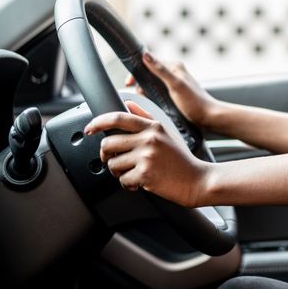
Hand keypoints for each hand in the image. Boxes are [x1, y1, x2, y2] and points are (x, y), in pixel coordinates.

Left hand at [85, 100, 213, 207]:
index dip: (98, 122)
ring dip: (118, 172)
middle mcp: (149, 139)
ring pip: (113, 164)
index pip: (118, 118)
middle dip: (106, 155)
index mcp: (153, 127)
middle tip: (113, 160)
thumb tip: (128, 103)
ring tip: (131, 172)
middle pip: (108, 143)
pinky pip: (122, 180)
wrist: (197, 180)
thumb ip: (146, 117)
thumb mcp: (167, 132)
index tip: (89, 128)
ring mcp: (147, 156)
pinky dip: (128, 184)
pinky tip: (139, 183)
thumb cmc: (181, 159)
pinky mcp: (145, 174)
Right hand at [126, 52, 219, 128]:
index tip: (128, 83)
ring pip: (152, 83)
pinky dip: (151, 96)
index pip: (149, 61)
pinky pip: (157, 91)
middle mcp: (174, 72)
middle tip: (138, 94)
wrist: (209, 118)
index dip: (137, 71)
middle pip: (149, 72)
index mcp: (174, 66)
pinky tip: (152, 103)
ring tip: (146, 100)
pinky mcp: (173, 93)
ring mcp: (173, 83)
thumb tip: (145, 55)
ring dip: (145, 90)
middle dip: (140, 82)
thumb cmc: (195, 103)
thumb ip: (160, 71)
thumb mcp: (175, 86)